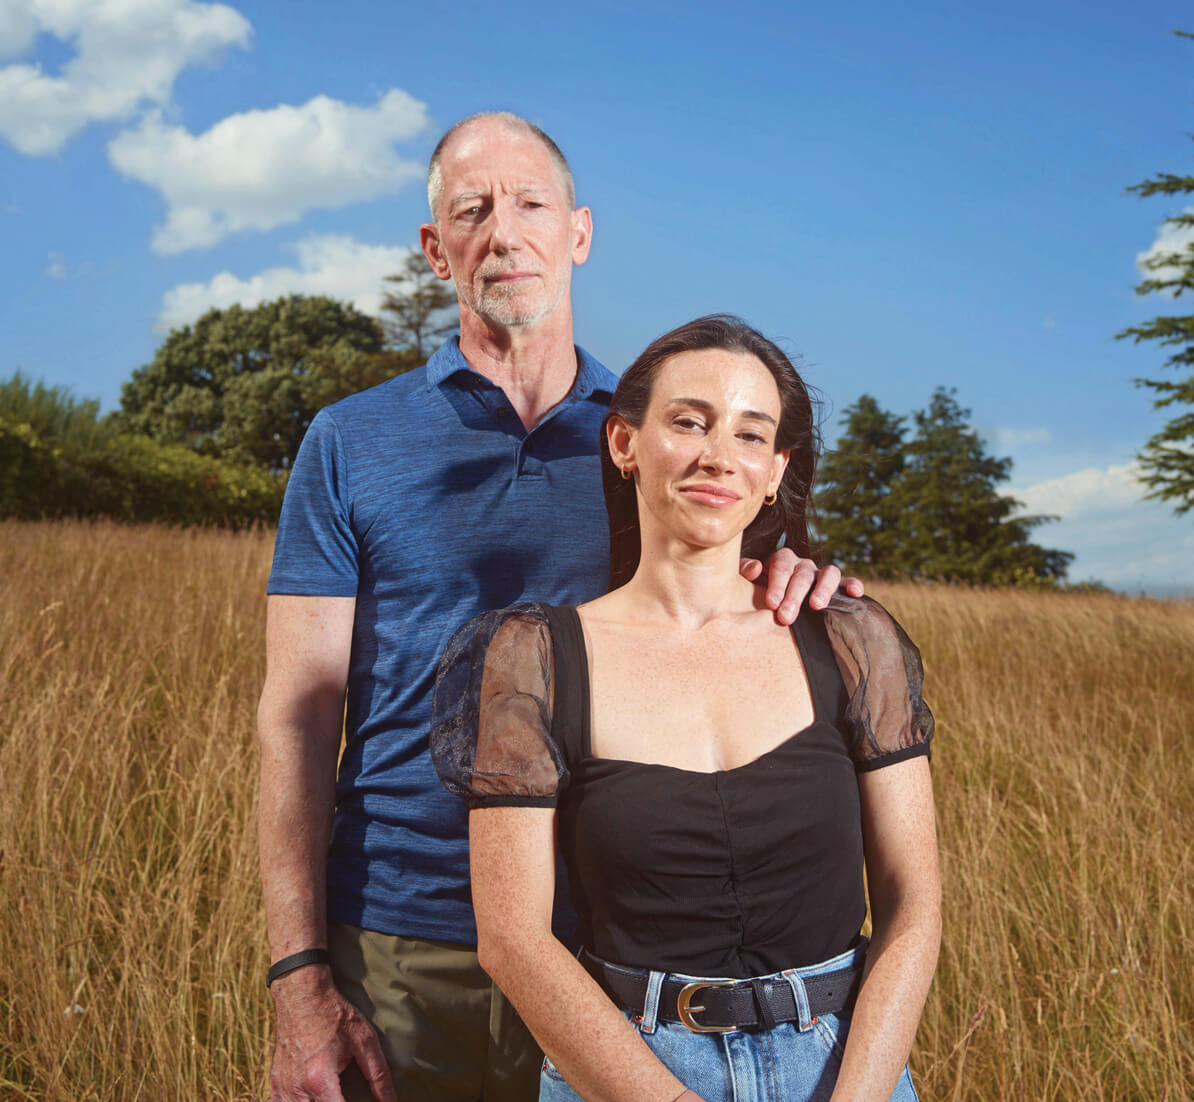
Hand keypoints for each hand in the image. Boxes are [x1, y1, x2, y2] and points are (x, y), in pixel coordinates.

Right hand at [269, 966, 394, 1101]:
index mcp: (319, 1079)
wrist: (302, 994)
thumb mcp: (363, 1039)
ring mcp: (282, 1087)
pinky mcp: (275, 1083)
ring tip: (334, 1095)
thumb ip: (378, 1073)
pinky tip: (311, 1099)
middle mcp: (296, 1088)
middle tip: (346, 1096)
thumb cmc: (333, 1014)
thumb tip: (390, 1100)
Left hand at [740, 549, 864, 624]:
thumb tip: (756, 568)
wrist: (771, 604)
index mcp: (782, 560)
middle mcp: (803, 565)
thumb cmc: (756, 592)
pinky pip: (847, 582)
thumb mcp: (744, 581)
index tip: (772, 603)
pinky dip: (853, 584)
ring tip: (816, 606)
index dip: (777, 583)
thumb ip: (745, 571)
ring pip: (828, 573)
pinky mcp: (836, 587)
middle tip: (786, 617)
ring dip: (823, 589)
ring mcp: (820, 575)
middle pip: (803, 575)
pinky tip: (855, 593)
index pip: (782, 566)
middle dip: (794, 596)